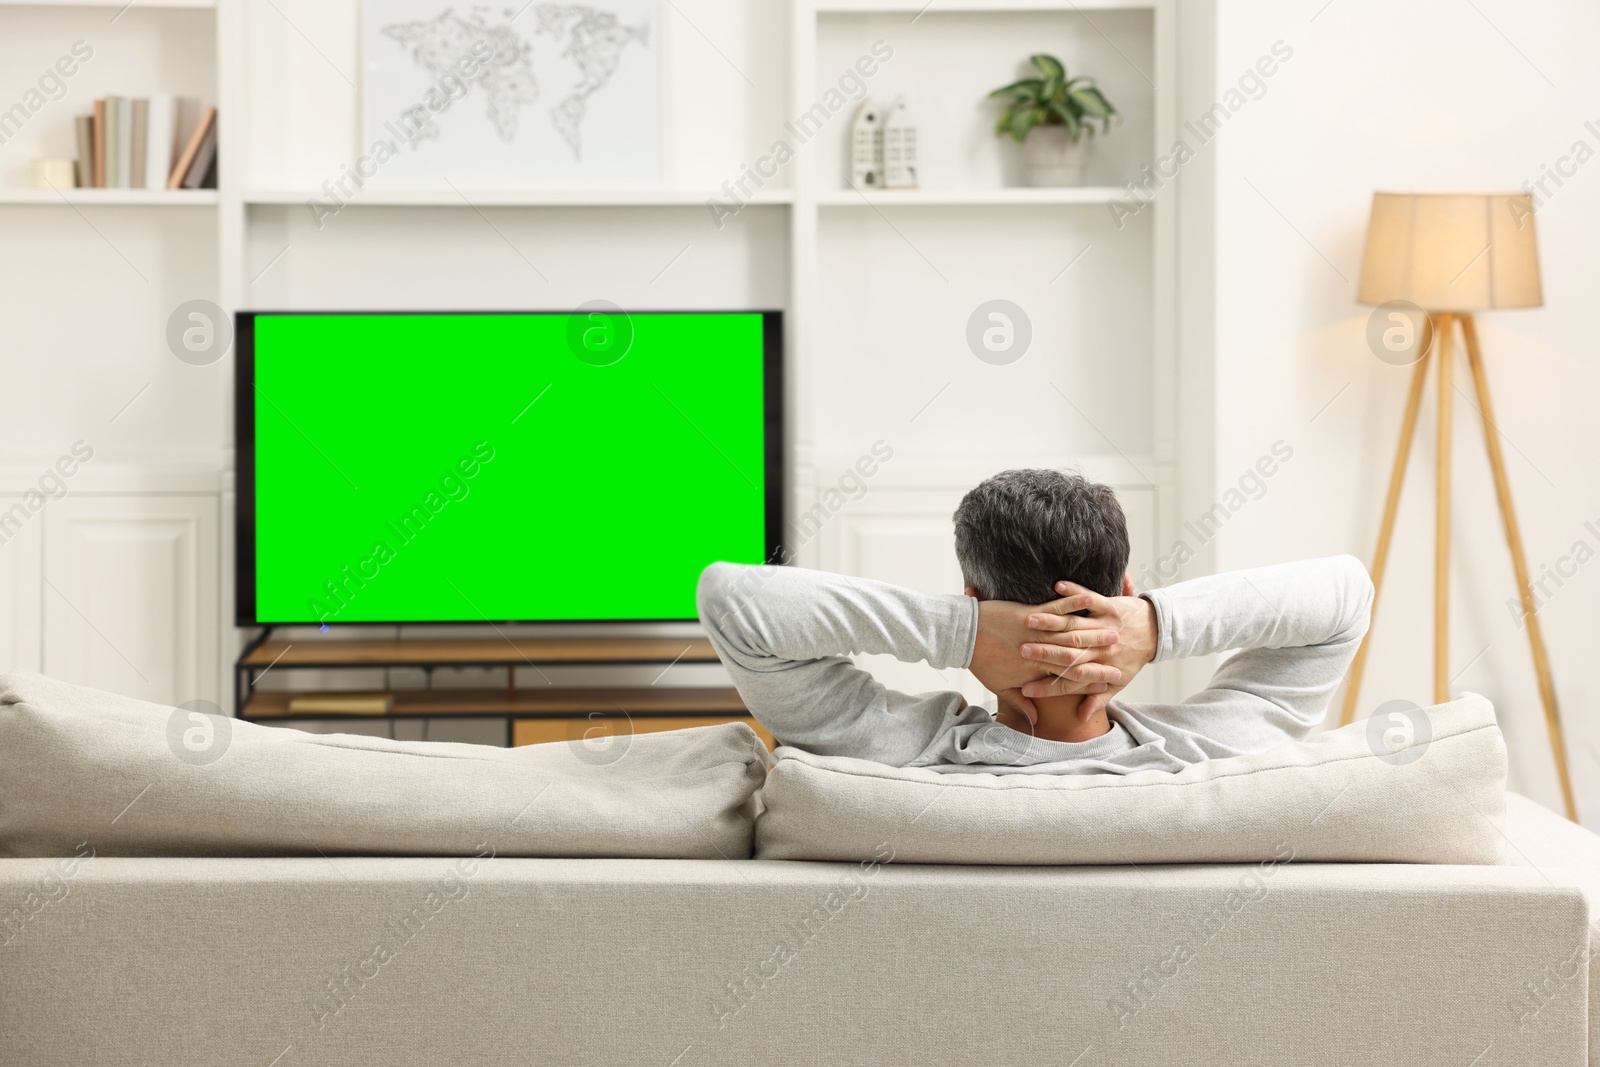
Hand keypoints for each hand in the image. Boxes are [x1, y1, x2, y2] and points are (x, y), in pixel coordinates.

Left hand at [970, 597, 1121, 724]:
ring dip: (1095, 632)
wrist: (962, 637)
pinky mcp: (1029, 615)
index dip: (1096, 678)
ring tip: (1115, 630)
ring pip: (1071, 633)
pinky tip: (1090, 601)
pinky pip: (1055, 607)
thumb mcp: (998, 686)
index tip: (1116, 678)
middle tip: (1123, 654)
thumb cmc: (980, 661)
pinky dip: (1073, 602)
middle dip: (1103, 655)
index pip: (1073, 677)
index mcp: (1037, 671)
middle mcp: (1041, 654)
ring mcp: (1037, 633)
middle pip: (1078, 655)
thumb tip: (1033, 721)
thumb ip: (1018, 703)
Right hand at [1018, 579, 1157, 718]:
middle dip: (1044, 652)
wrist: (1157, 632)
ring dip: (1051, 622)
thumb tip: (1082, 717)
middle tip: (1021, 652)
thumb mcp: (1119, 683)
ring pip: (1074, 625)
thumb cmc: (1133, 658)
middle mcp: (1101, 648)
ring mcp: (1105, 625)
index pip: (1070, 681)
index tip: (1025, 689)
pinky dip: (1075, 592)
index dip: (1048, 687)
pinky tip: (1057, 587)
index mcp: (1100, 668)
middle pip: (1068, 653)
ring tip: (1030, 621)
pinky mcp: (1110, 606)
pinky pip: (1090, 598)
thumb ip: (1098, 698)